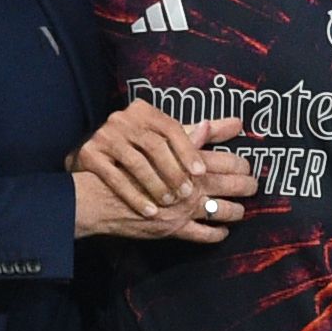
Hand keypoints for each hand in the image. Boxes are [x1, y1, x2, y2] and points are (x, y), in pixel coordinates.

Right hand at [73, 104, 246, 235]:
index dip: (188, 152)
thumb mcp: (168, 138)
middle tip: (197, 195)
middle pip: (158, 150)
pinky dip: (137, 200)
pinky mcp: (94, 160)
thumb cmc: (138, 149)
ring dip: (159, 188)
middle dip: (178, 173)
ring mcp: (110, 143)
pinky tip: (154, 215)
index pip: (173, 131)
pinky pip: (118, 183)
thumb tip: (238, 124)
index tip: (202, 173)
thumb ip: (203, 132)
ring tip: (181, 207)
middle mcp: (127, 125)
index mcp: (147, 114)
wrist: (93, 169)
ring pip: (139, 167)